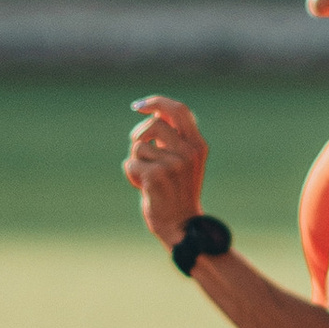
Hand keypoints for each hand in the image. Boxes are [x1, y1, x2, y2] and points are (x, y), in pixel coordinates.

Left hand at [125, 91, 208, 246]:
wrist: (181, 226)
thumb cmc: (176, 192)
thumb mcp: (183, 161)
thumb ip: (173, 137)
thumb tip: (154, 110)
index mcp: (198, 145)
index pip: (179, 110)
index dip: (157, 102)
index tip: (139, 106)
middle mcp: (189, 152)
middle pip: (154, 123)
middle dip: (139, 134)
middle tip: (138, 148)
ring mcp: (174, 164)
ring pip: (138, 145)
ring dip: (135, 159)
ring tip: (145, 176)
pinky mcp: (157, 176)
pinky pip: (131, 163)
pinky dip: (131, 174)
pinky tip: (142, 187)